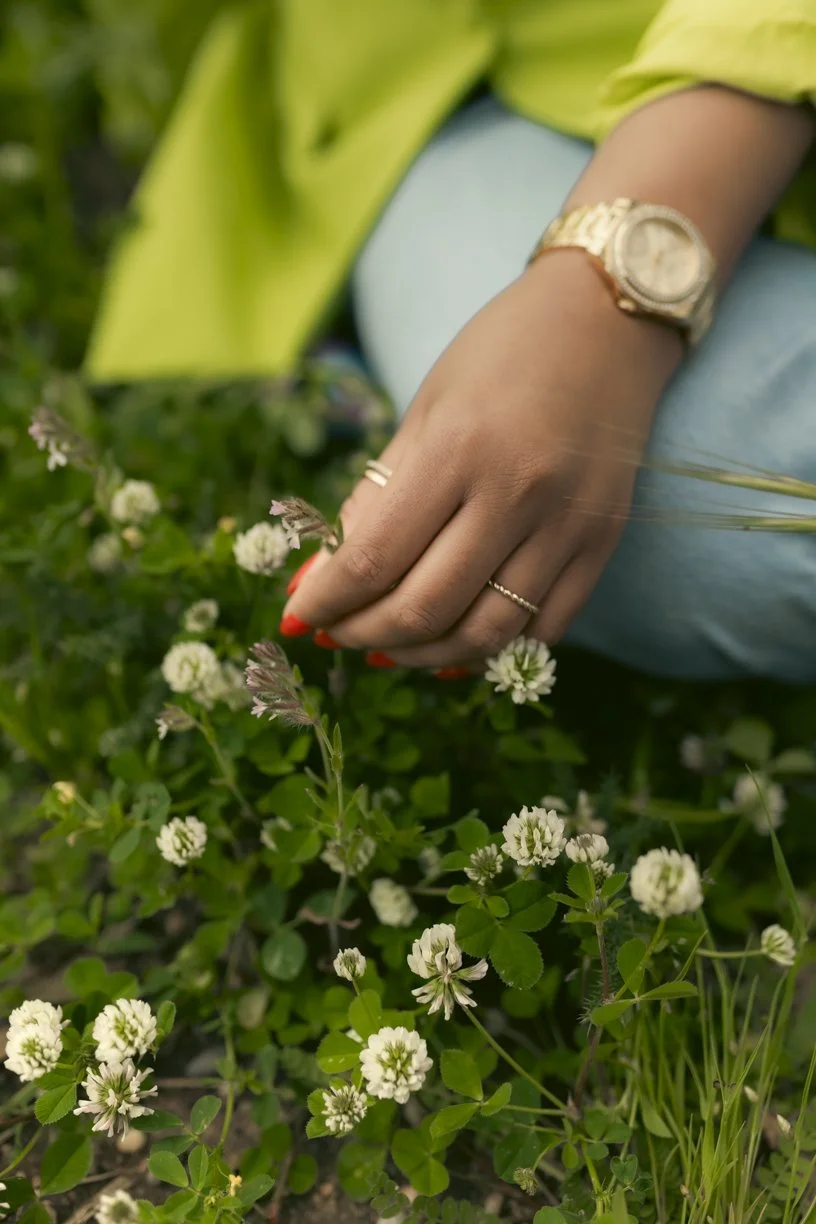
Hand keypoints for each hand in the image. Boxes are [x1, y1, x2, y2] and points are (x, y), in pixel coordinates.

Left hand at [283, 251, 681, 667]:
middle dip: (364, 635)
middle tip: (337, 636)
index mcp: (457, 447)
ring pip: (486, 633)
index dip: (326, 601)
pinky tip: (457, 640)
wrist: (608, 321)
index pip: (374, 558)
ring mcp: (567, 523)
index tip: (297, 617)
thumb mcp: (424, 410)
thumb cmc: (501, 354)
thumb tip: (321, 578)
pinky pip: (545, 629)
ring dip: (424, 656)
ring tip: (389, 648)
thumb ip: (375, 497)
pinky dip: (493, 649)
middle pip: (425, 607)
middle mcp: (516, 492)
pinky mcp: (603, 542)